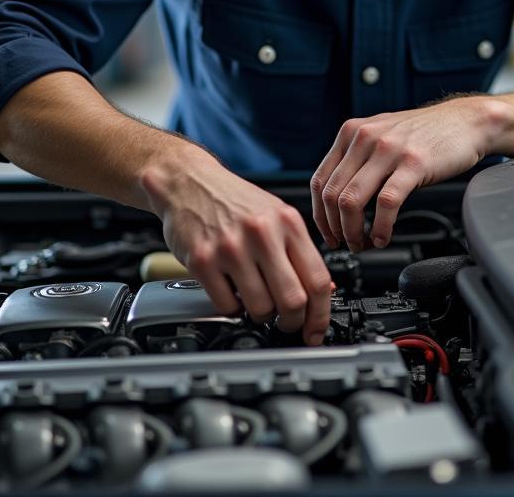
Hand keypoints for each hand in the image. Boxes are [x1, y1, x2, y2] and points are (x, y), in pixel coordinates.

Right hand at [140, 151, 332, 344]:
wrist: (189, 182)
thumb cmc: (234, 201)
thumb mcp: (277, 215)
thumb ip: (299, 251)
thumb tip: (323, 291)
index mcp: (287, 221)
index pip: (317, 279)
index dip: (320, 315)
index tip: (316, 331)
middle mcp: (262, 233)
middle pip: (292, 300)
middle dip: (292, 322)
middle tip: (287, 323)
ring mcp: (231, 247)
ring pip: (260, 308)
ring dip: (261, 315)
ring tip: (255, 300)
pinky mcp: (202, 260)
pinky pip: (227, 306)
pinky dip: (233, 309)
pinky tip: (232, 292)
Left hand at [311, 96, 504, 251]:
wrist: (465, 121)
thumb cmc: (424, 133)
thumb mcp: (380, 135)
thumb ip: (357, 158)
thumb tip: (335, 200)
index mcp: (351, 133)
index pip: (319, 181)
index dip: (319, 216)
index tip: (328, 234)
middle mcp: (365, 138)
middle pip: (331, 195)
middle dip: (335, 229)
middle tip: (346, 244)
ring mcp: (388, 150)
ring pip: (351, 201)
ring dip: (353, 232)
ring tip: (364, 243)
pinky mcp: (413, 163)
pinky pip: (386, 203)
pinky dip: (381, 228)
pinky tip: (384, 237)